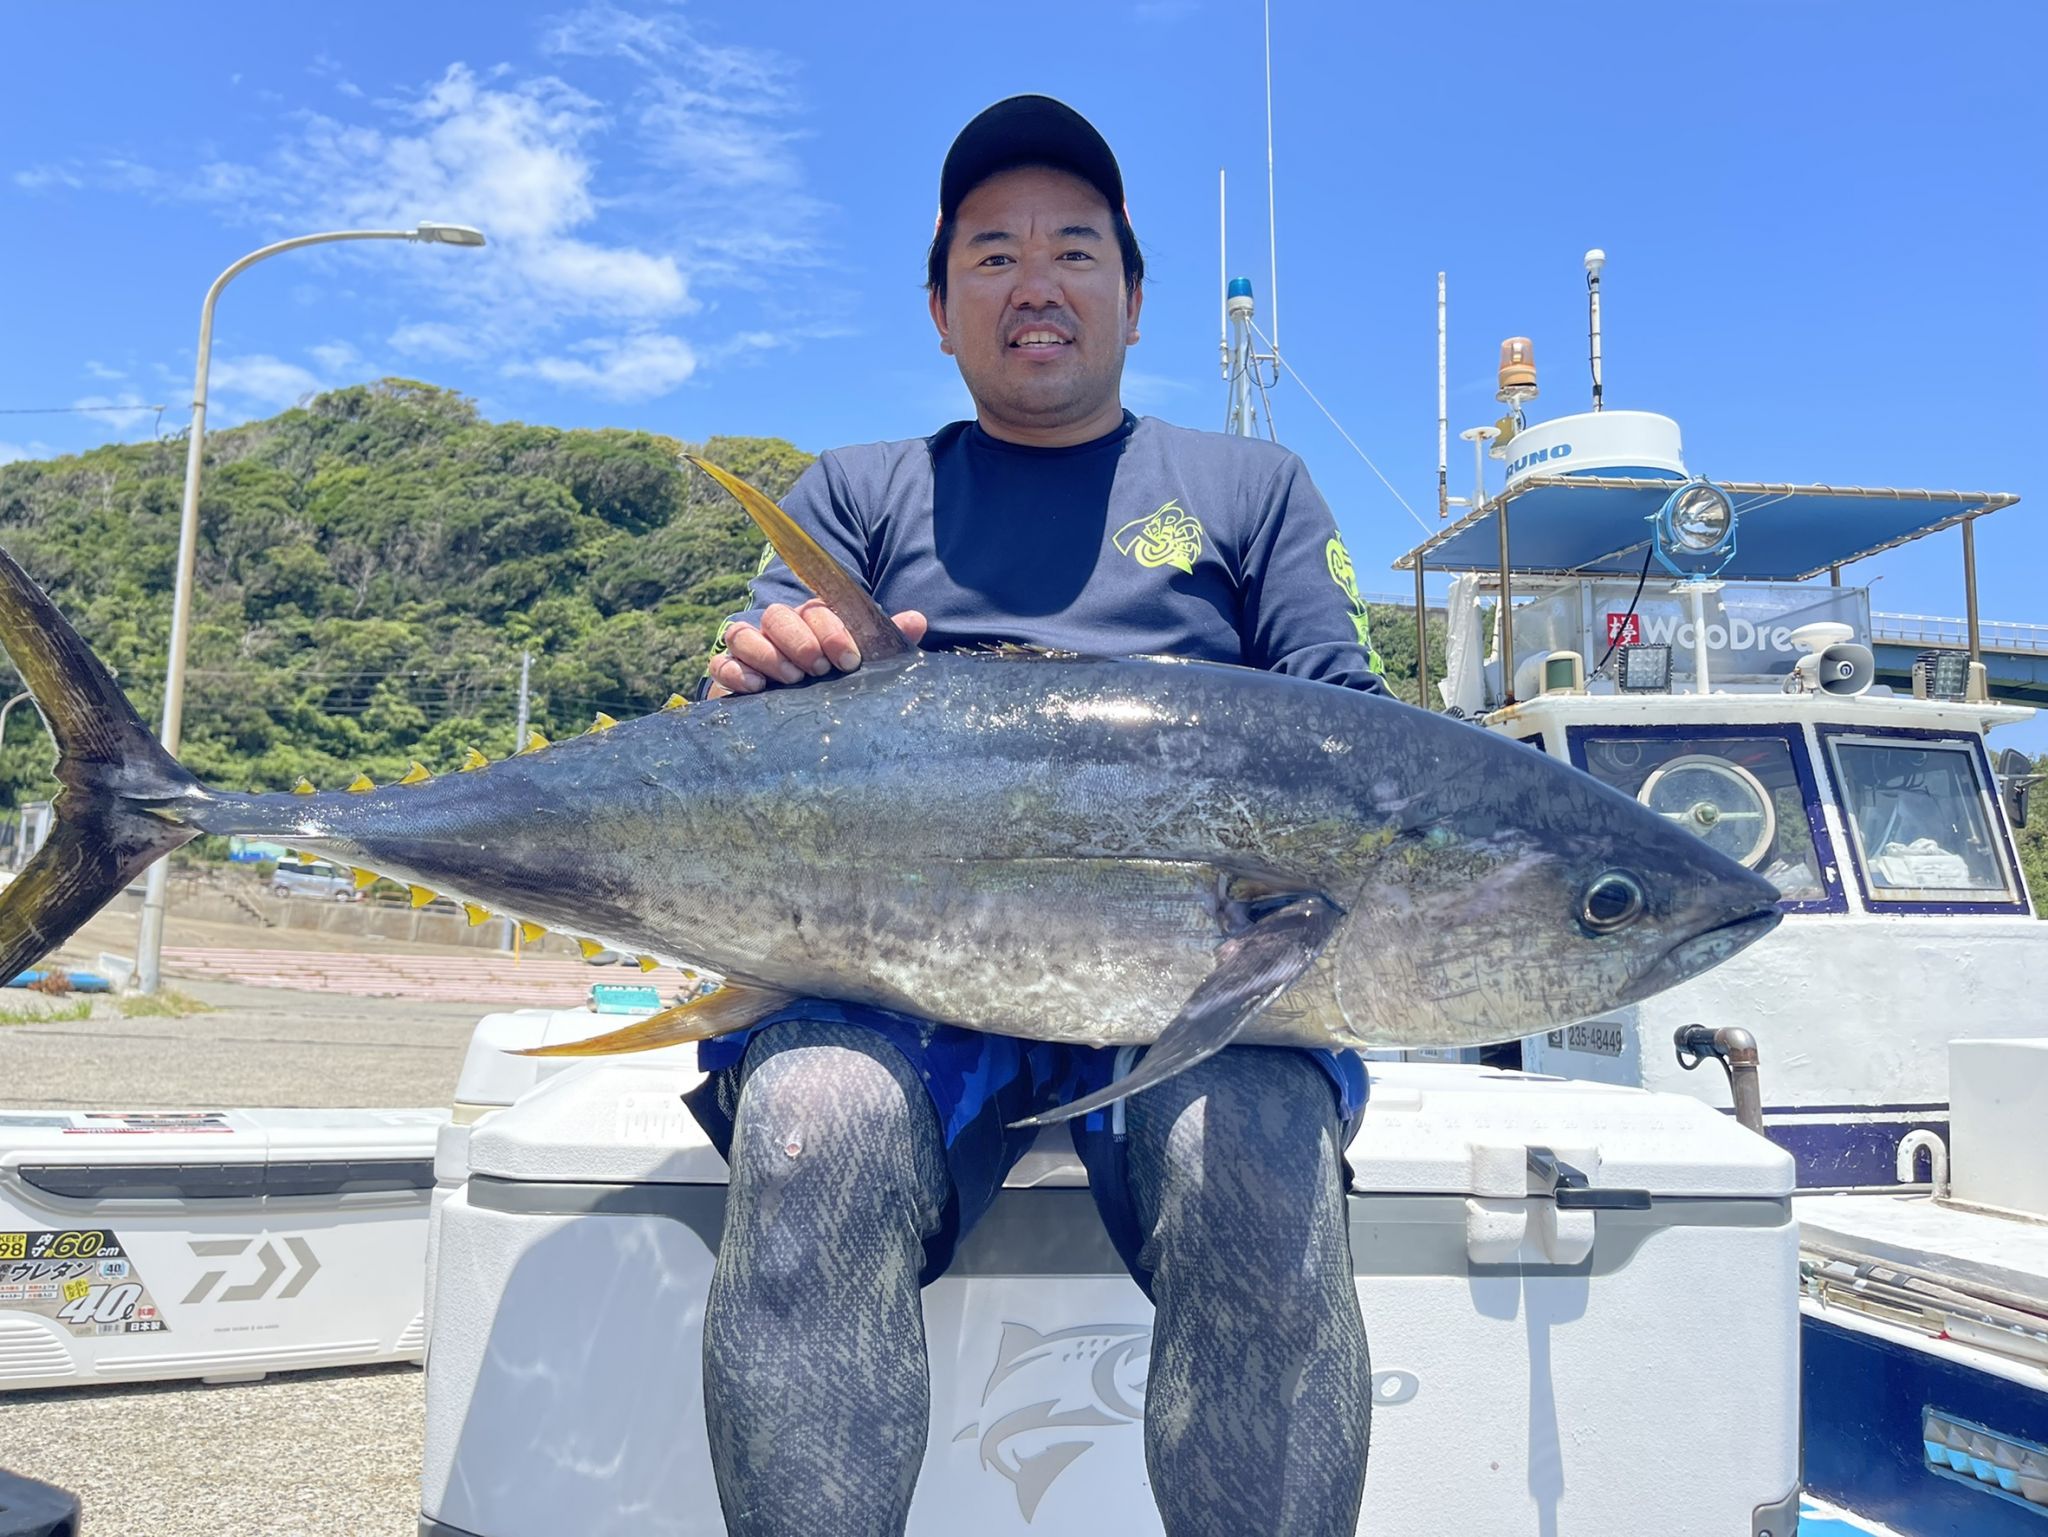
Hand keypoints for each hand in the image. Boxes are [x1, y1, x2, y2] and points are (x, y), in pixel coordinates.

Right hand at [707, 600, 928, 694]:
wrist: (802, 726)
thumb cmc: (838, 683)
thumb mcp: (864, 663)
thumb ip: (887, 641)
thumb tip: (917, 619)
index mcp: (813, 621)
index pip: (815, 608)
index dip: (831, 629)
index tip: (848, 659)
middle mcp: (780, 630)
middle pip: (777, 616)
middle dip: (799, 640)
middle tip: (818, 669)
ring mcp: (751, 650)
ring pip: (743, 633)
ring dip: (767, 654)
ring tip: (792, 680)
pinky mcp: (730, 675)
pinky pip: (721, 662)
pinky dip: (735, 671)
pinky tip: (757, 688)